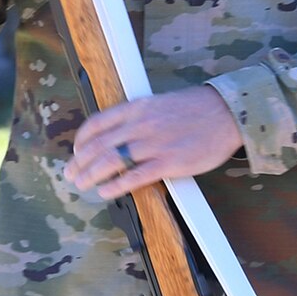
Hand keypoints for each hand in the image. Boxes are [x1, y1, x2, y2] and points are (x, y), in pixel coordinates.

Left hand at [67, 86, 244, 198]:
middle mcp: (141, 124)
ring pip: (111, 161)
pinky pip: (135, 176)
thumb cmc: (196, 109)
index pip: (97, 123)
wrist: (225, 113)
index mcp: (137, 107)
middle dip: (80, 162)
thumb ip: (138, 118)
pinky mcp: (168, 162)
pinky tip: (106, 191)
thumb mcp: (160, 104)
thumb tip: (118, 135)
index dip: (81, 140)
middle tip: (71, 174)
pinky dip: (116, 185)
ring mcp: (154, 143)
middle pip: (99, 145)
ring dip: (91, 175)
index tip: (76, 152)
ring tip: (82, 184)